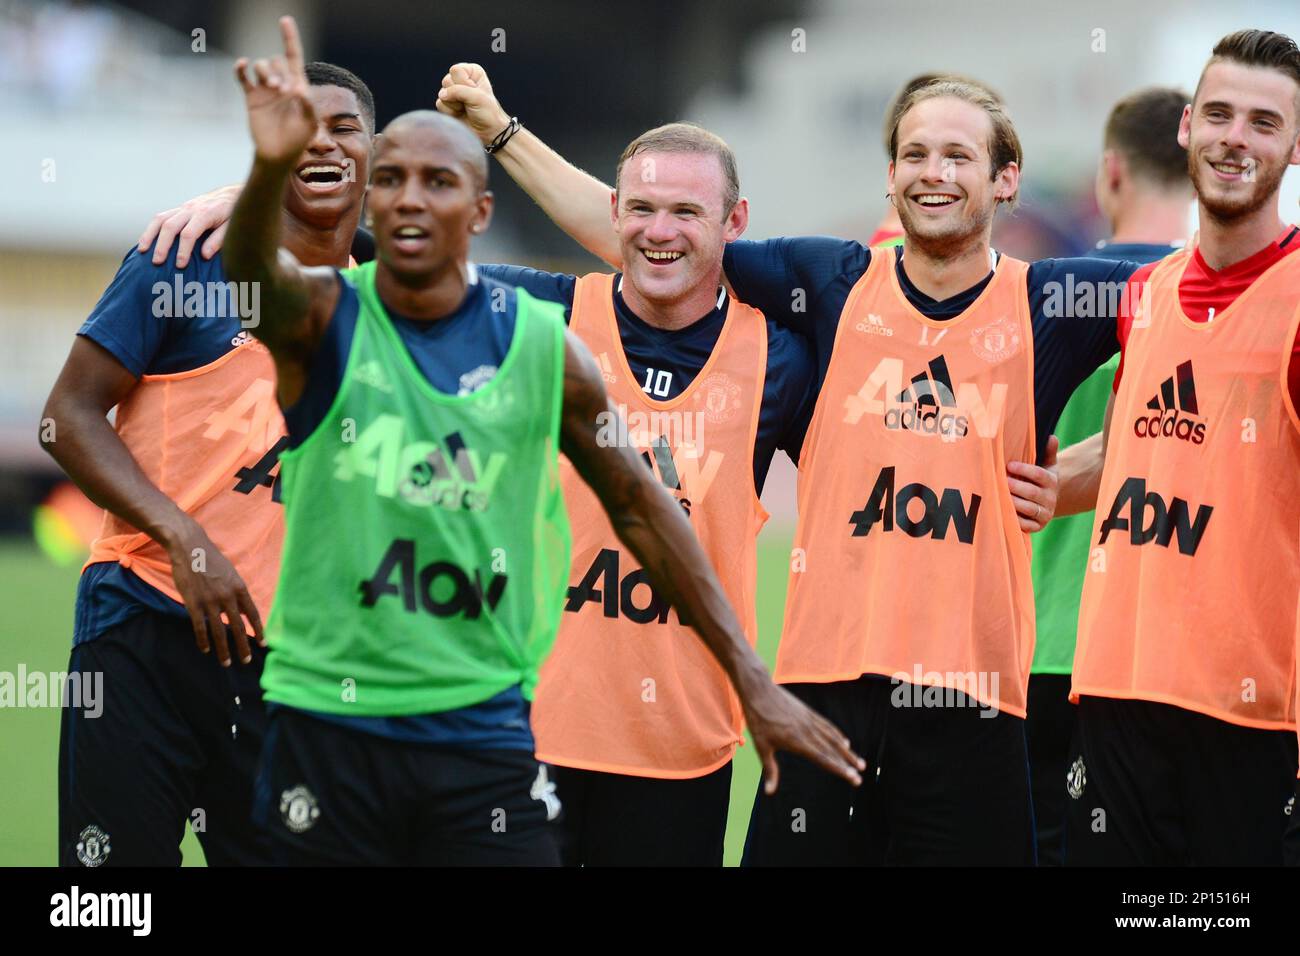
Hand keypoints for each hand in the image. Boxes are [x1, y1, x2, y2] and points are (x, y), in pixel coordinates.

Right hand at [136, 184, 241, 266]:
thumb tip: (204, 255)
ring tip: (143, 251)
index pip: (189, 233)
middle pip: (170, 226)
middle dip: (162, 245)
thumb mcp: (231, 227)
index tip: (180, 265)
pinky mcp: (179, 209)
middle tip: (157, 262)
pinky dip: (152, 229)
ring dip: (150, 235)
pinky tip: (146, 241)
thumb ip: (218, 240)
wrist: (232, 194)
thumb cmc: (233, 214)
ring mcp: (183, 208)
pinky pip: (161, 217)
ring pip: (160, 219)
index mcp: (205, 214)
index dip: (183, 250)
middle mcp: (190, 209)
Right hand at [164, 519, 264, 665]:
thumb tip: (242, 611)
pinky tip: (206, 649)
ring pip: (219, 632)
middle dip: (243, 647)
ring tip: (227, 663)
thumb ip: (237, 592)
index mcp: (240, 588)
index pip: (252, 614)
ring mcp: (210, 601)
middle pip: (238, 627)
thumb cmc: (211, 559)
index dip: (259, 630)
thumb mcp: (231, 573)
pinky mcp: (193, 603)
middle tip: (246, 661)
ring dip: (223, 650)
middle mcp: (228, 596)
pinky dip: (204, 640)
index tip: (262, 644)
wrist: (190, 547)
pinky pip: (200, 627)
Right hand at [233, 16, 313, 166]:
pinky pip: (243, 77)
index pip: (294, 57)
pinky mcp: (252, 97)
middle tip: (283, 90)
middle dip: (280, 70)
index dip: (289, 38)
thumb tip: (300, 88)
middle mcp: (281, 83)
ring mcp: (265, 89)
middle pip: (277, 61)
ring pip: (262, 65)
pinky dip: (241, 69)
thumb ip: (307, 105)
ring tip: (273, 88)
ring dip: (267, 71)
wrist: (278, 154)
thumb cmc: (297, 140)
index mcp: (298, 86)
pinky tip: (242, 65)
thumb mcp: (309, 124)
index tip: (285, 20)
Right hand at [435, 62, 510, 145]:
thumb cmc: (488, 113)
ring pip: (442, 93)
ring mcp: (453, 91)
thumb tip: (441, 95)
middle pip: (446, 81)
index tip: (475, 92)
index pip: (456, 70)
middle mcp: (461, 79)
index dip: (463, 83)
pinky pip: (439, 104)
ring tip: (466, 109)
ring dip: (454, 105)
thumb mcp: (477, 97)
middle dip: (458, 95)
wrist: (488, 133)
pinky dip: (450, 112)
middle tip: (470, 103)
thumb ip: (458, 91)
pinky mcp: (447, 104)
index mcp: (472, 72)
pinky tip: (460, 114)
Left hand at [740, 675, 864, 793]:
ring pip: (833, 738)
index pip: (824, 759)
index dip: (840, 770)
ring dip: (847, 752)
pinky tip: (845, 743)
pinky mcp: (809, 713)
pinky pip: (828, 726)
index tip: (853, 778)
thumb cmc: (758, 720)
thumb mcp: (762, 746)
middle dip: (848, 765)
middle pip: (832, 751)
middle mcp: (808, 732)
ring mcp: (810, 721)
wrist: (760, 690)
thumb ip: (770, 770)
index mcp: (798, 742)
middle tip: (860, 777)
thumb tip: (769, 792)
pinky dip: (838, 735)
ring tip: (860, 763)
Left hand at [1007, 434, 1058, 531]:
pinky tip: (1002, 513)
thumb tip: (1051, 437)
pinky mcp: (1037, 526)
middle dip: (1016, 487)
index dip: (1024, 470)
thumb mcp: (1046, 465)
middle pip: (1033, 493)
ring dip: (1013, 502)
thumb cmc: (1040, 479)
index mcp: (1052, 481)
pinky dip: (1015, 520)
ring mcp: (1045, 514)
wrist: (1045, 502)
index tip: (1009, 465)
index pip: (1039, 475)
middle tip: (1002, 481)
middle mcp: (1050, 498)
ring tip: (999, 496)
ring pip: (1029, 509)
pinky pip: (1026, 525)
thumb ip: (1048, 452)